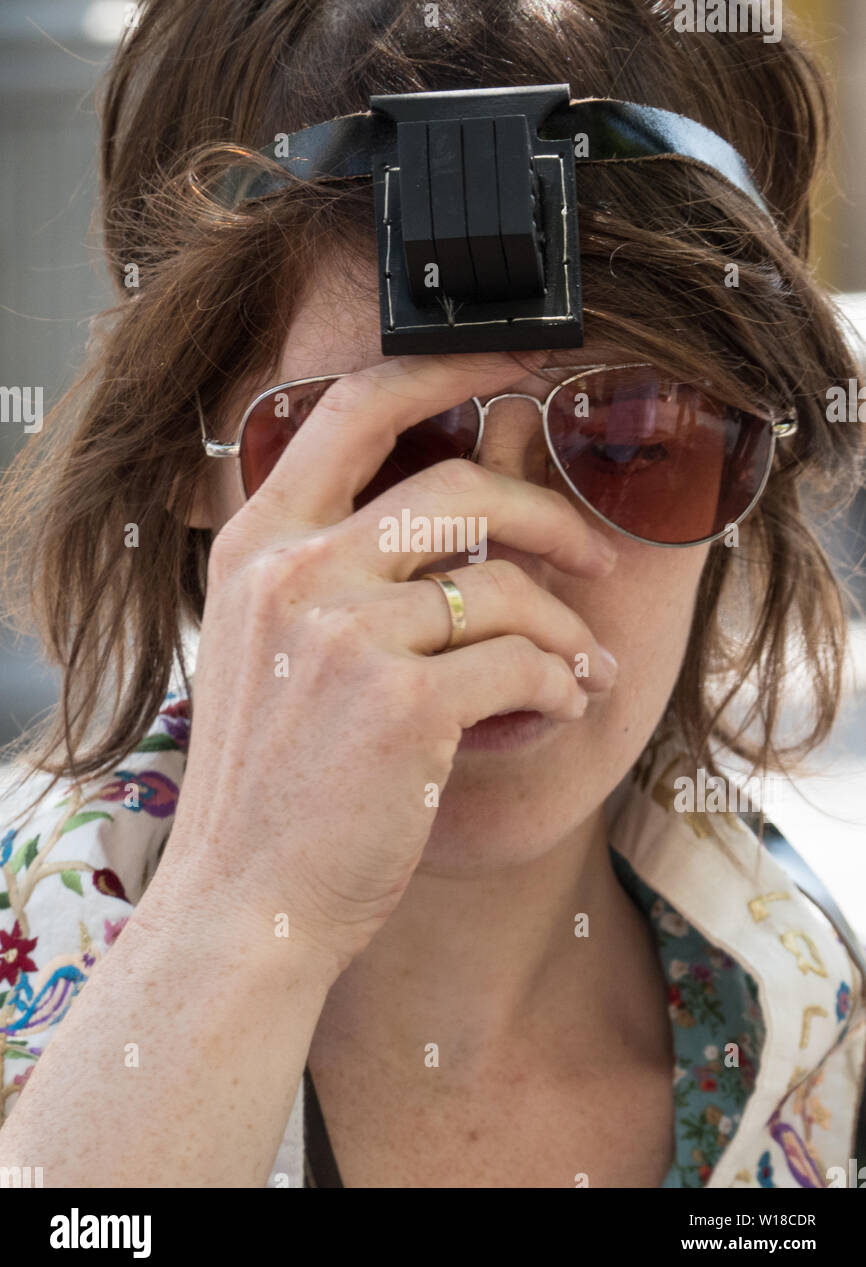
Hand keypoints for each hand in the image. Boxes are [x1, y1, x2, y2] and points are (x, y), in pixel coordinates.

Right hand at [154, 353, 617, 981]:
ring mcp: (345, 634)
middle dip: (546, 512)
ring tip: (582, 664)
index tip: (517, 364)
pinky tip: (557, 707)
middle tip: (591, 549)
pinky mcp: (403, 704)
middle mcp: (294, 572)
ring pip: (503, 584)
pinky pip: (522, 661)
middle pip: (456, 486)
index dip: (449, 369)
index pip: (356, 407)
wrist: (247, 902)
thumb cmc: (269, 780)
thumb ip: (326, 569)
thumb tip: (441, 523)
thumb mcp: (264, 645)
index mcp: (257, 544)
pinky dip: (558, 682)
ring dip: (563, 623)